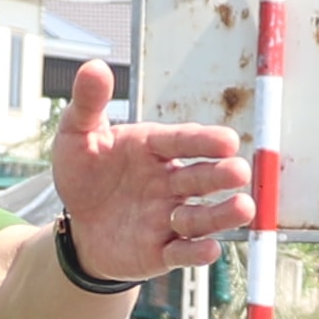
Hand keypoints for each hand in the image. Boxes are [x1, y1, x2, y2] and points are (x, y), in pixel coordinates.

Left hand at [47, 63, 249, 282]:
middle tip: (239, 172)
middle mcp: (169, 182)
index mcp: (154, 148)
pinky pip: (181, 253)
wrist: (76, 224)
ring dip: (221, 214)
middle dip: (221, 175)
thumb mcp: (77, 135)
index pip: (183, 141)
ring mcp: (167, 217)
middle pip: (202, 178)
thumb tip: (94, 66)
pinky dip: (196, 252)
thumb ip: (89, 104)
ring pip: (200, 217)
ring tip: (243, 208)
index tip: (227, 141)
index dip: (204, 141)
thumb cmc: (84, 173)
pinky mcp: (160, 251)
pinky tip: (209, 249)